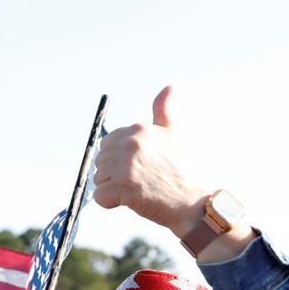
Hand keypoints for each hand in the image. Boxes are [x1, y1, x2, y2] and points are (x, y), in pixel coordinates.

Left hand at [92, 86, 207, 232]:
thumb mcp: (171, 135)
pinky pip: (99, 196)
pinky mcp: (121, 188)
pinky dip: (110, 202)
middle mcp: (130, 143)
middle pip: (100, 161)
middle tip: (139, 180)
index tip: (140, 167)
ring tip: (137, 190)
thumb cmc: (179, 171)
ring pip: (98, 179)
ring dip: (113, 189)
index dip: (119, 159)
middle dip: (114, 174)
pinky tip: (131, 200)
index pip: (107, 144)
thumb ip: (163, 111)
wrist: (189, 203)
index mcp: (139, 129)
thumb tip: (169, 86)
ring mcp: (125, 166)